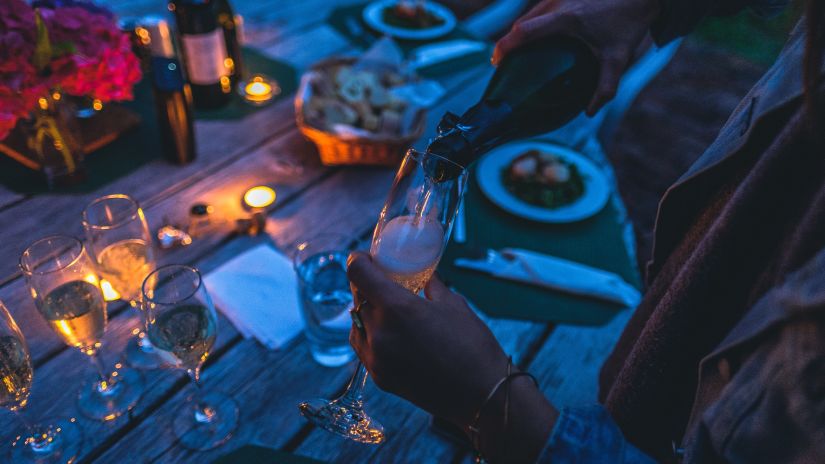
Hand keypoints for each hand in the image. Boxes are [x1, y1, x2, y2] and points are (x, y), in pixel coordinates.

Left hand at [347, 251, 508, 425]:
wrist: (482, 395)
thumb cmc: (473, 346)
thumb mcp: (453, 304)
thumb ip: (430, 286)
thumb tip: (422, 275)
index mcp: (397, 308)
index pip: (357, 273)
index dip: (358, 260)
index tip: (365, 258)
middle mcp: (379, 332)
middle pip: (356, 297)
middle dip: (366, 285)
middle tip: (382, 281)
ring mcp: (376, 358)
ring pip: (356, 323)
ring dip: (367, 311)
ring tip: (388, 310)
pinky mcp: (379, 376)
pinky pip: (363, 347)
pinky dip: (370, 335)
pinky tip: (390, 333)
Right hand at [492, 0, 660, 114]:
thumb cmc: (630, 23)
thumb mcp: (618, 58)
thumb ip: (605, 88)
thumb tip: (589, 112)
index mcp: (565, 19)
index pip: (523, 32)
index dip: (504, 46)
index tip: (495, 61)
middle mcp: (557, 3)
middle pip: (522, 23)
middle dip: (509, 42)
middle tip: (503, 62)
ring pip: (530, 13)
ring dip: (521, 31)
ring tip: (518, 51)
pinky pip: (541, 8)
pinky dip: (534, 22)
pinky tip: (539, 35)